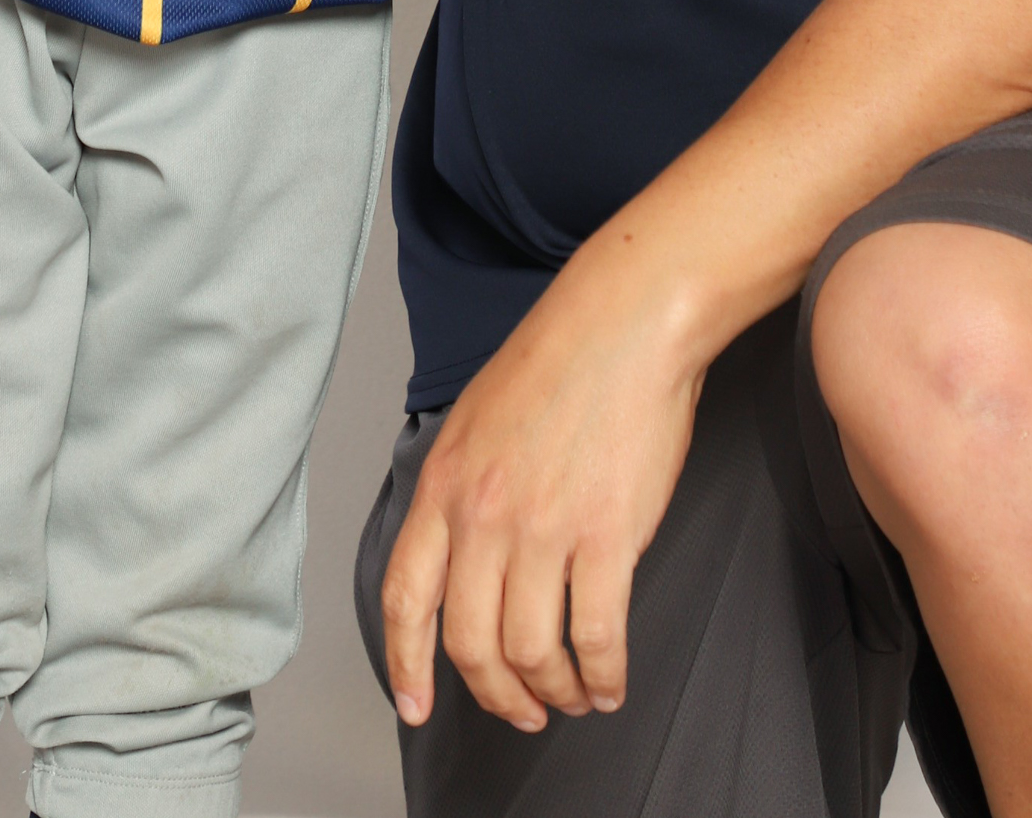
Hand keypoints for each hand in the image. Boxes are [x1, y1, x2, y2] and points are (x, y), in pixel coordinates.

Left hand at [380, 240, 703, 732]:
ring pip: (532, 652)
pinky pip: (597, 637)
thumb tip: (466, 553)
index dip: (407, 664)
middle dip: (496, 694)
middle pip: (470, 642)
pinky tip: (609, 682)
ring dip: (553, 692)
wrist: (626, 319)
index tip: (417, 706)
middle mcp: (483, 514)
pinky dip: (603, 675)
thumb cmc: (561, 356)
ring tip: (572, 698)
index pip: (405, 597)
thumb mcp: (477, 416)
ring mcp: (543, 529)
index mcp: (445, 483)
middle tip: (521, 711)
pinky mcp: (606, 536)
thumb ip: (462, 487)